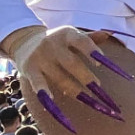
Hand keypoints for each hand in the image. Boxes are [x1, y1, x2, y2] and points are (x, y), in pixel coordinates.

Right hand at [5, 25, 125, 131]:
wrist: (25, 41)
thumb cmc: (57, 41)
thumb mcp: (71, 35)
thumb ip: (89, 38)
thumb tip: (109, 34)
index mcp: (66, 34)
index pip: (81, 41)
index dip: (92, 52)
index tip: (101, 64)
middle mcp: (52, 44)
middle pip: (72, 63)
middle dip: (86, 77)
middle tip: (99, 88)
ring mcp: (40, 57)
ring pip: (59, 77)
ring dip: (74, 90)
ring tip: (88, 100)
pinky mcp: (29, 69)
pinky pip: (38, 83)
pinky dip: (44, 92)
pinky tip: (51, 101)